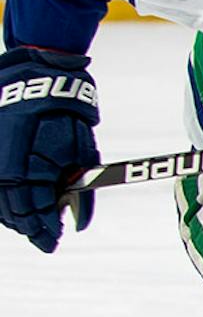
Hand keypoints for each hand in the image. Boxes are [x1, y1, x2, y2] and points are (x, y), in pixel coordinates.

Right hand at [0, 46, 99, 251]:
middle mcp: (2, 166)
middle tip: (45, 239)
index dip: (44, 230)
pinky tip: (16, 203)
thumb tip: (78, 221)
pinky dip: (3, 198)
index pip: (33, 212)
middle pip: (11, 211)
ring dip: (14, 215)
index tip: (55, 241)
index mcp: (26, 168)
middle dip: (30, 227)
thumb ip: (78, 190)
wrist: (39, 75)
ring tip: (32, 224)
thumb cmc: (66, 114)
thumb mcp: (81, 152)